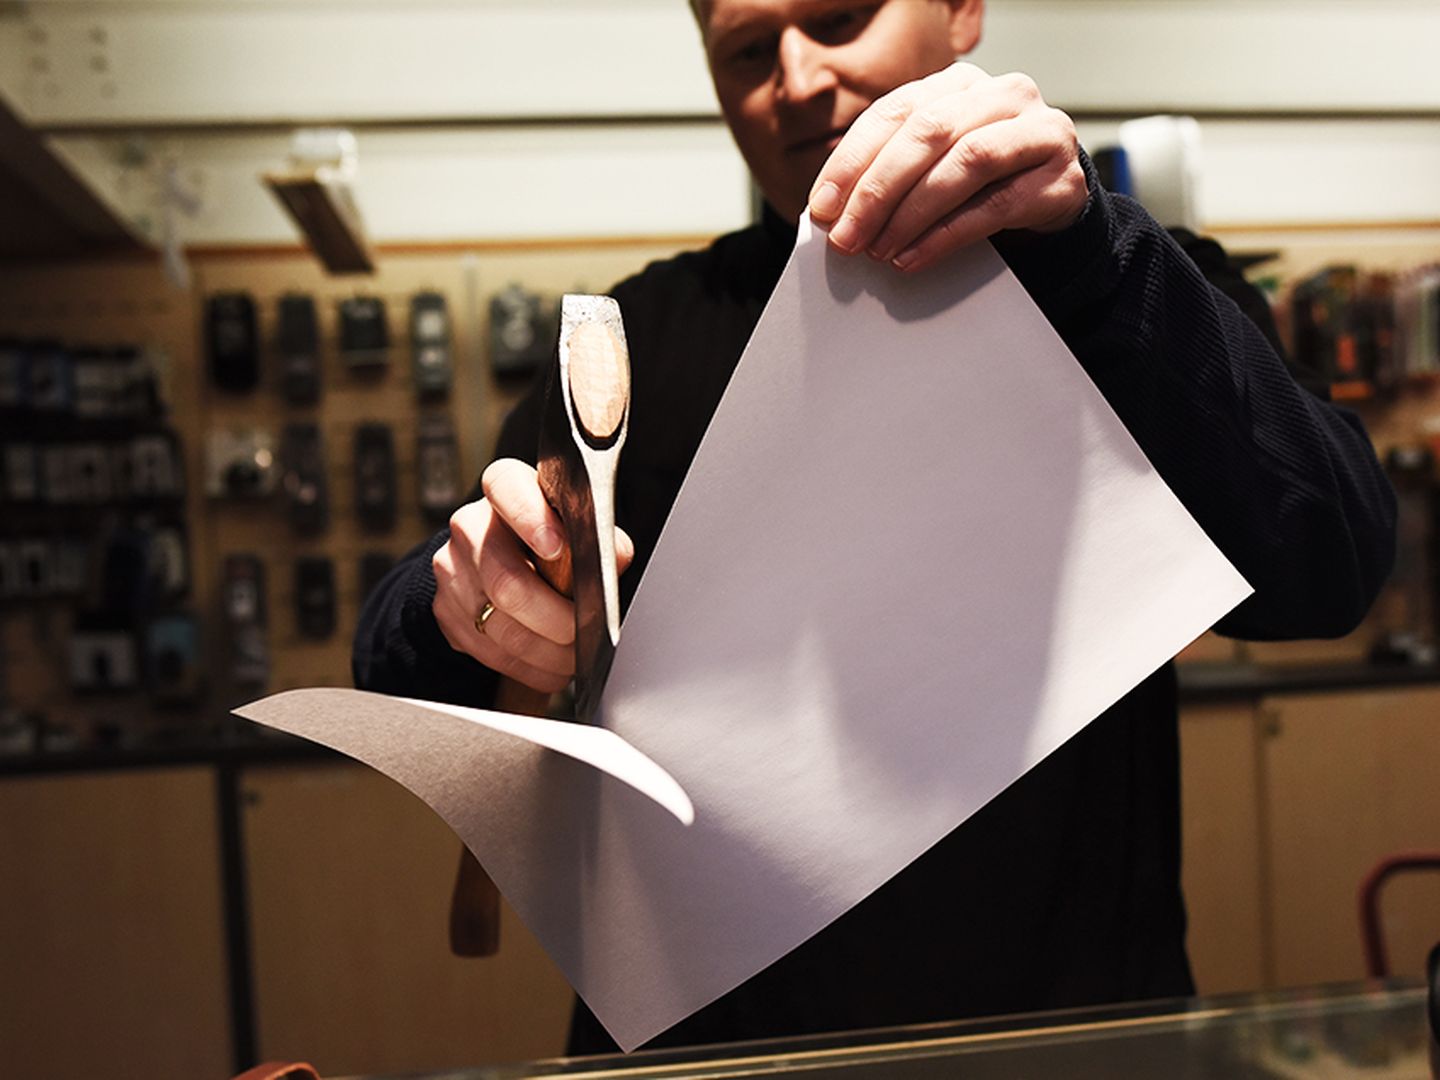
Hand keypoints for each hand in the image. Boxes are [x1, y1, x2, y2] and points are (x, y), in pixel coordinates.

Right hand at [432, 458, 633, 693]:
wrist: (499, 559)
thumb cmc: (550, 538)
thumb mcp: (578, 524)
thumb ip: (599, 535)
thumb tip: (616, 556)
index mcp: (506, 489)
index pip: (506, 488)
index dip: (530, 518)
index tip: (558, 546)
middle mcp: (470, 525)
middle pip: (506, 579)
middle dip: (556, 616)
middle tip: (587, 630)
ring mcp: (452, 569)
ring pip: (500, 625)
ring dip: (547, 651)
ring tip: (576, 657)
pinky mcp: (446, 611)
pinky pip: (488, 651)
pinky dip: (528, 667)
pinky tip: (551, 666)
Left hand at [807, 62, 1086, 272]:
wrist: (1051, 201)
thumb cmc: (979, 183)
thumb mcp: (931, 164)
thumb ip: (888, 170)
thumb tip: (830, 211)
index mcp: (960, 82)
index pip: (895, 112)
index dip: (852, 161)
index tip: (822, 206)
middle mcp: (1004, 94)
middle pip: (928, 132)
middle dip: (877, 190)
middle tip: (846, 238)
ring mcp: (1039, 132)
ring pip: (966, 163)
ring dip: (911, 213)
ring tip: (879, 250)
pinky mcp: (1060, 179)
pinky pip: (995, 207)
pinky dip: (945, 236)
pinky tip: (913, 257)